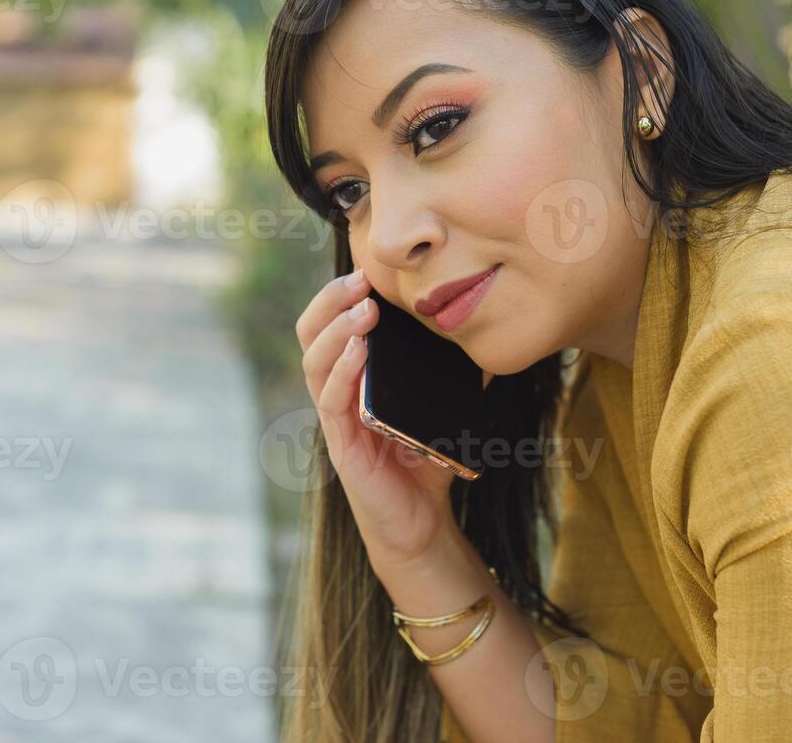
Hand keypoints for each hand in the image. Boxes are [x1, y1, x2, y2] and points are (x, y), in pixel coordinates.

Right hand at [295, 268, 461, 571]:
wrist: (421, 523)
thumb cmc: (425, 460)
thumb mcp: (442, 404)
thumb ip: (452, 371)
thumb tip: (481, 333)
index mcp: (352, 376)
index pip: (330, 324)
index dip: (339, 294)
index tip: (367, 268)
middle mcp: (336, 392)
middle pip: (310, 334)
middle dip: (329, 301)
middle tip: (359, 279)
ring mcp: (335, 419)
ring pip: (314, 363)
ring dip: (336, 330)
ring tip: (363, 310)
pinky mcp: (341, 445)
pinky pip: (331, 401)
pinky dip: (342, 370)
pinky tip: (359, 351)